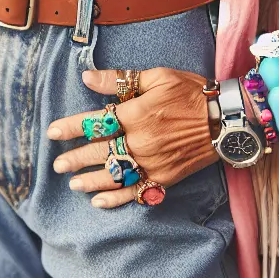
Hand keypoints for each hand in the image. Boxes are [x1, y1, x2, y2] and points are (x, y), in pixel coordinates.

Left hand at [47, 67, 217, 208]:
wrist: (226, 119)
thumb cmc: (191, 92)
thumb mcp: (156, 76)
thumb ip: (119, 79)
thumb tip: (87, 76)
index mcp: (137, 114)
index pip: (96, 122)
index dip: (71, 127)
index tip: (52, 132)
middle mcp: (142, 141)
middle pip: (101, 151)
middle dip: (76, 158)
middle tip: (57, 164)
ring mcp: (154, 162)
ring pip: (116, 174)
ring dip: (92, 180)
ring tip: (73, 183)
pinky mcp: (166, 177)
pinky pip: (138, 192)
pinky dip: (118, 198)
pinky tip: (101, 201)